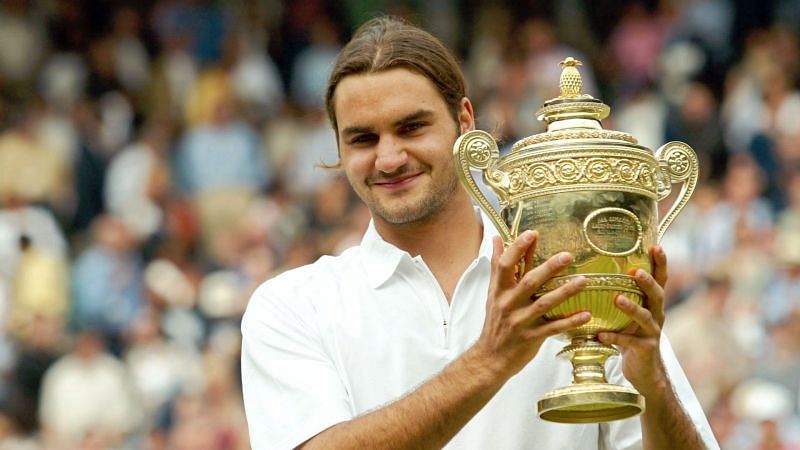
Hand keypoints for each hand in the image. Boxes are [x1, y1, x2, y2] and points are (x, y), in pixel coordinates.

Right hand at [474, 230, 589, 379]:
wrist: (490, 357)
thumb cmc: (494, 322)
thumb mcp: (492, 292)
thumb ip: (497, 265)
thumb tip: (497, 238)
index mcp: (499, 290)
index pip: (506, 265)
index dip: (518, 248)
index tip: (532, 234)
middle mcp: (509, 304)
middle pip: (529, 282)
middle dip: (549, 268)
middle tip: (568, 256)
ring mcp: (521, 321)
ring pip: (544, 304)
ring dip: (565, 292)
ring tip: (584, 281)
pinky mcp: (532, 338)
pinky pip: (554, 328)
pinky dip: (570, 321)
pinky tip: (586, 314)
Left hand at [598, 246, 668, 396]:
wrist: (644, 371)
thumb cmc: (631, 336)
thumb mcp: (628, 315)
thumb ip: (619, 296)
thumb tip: (593, 272)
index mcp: (652, 304)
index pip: (660, 280)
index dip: (660, 264)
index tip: (656, 246)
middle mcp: (656, 315)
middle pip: (657, 295)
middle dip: (647, 282)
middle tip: (635, 272)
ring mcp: (652, 333)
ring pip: (645, 317)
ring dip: (631, 308)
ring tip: (617, 299)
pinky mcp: (645, 349)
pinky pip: (629, 342)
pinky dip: (614, 338)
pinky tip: (600, 335)